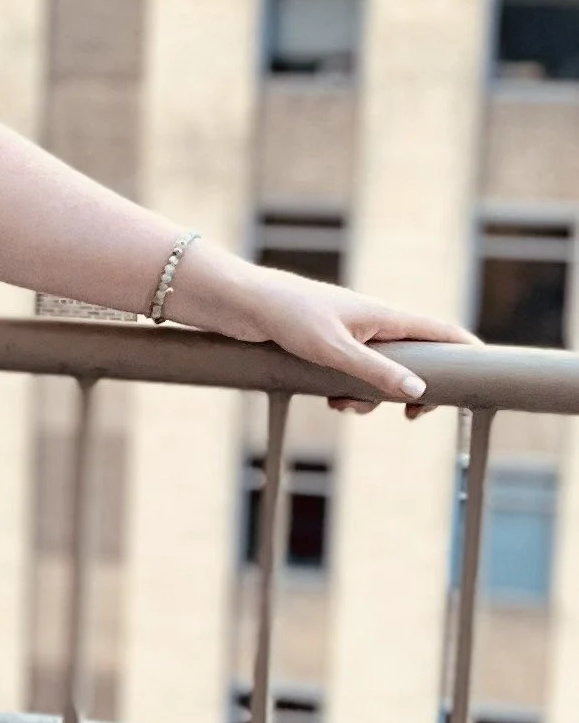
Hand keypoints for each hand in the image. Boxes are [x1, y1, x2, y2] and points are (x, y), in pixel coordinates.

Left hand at [171, 243, 475, 415]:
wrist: (240, 303)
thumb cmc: (287, 317)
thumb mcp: (335, 351)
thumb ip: (377, 372)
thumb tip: (420, 392)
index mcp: (384, 316)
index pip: (441, 331)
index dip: (466, 352)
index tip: (482, 375)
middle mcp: (373, 324)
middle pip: (414, 361)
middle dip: (412, 392)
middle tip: (410, 418)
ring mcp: (351, 335)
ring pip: (380, 374)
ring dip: (370, 397)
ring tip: (341, 405)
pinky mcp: (328, 346)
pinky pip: (353, 376)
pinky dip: (347, 392)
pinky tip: (327, 399)